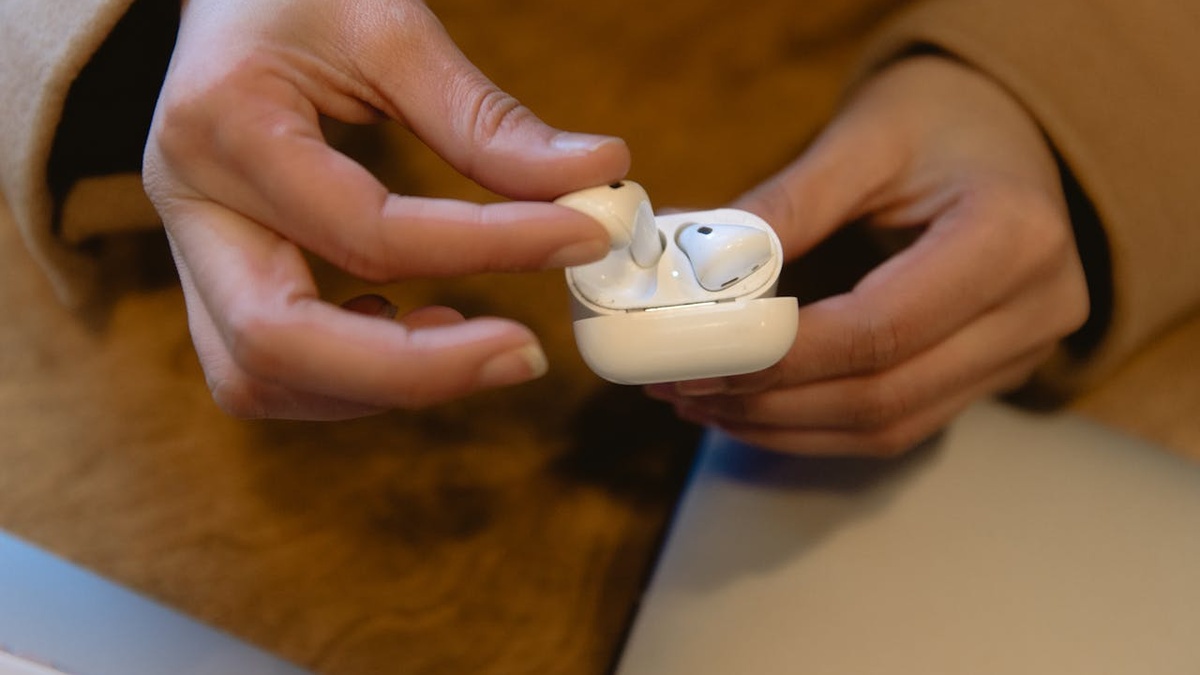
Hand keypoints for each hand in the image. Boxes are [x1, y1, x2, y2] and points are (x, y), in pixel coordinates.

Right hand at [143, 0, 629, 418]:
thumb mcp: (389, 29)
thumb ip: (483, 118)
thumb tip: (594, 174)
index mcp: (225, 126)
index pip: (369, 231)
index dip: (489, 248)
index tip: (582, 237)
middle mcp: (189, 203)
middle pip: (275, 343)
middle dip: (414, 372)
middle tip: (524, 354)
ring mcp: (191, 247)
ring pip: (257, 377)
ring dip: (374, 387)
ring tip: (473, 342)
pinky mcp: (215, 273)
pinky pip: (263, 364)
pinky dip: (347, 376)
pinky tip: (417, 330)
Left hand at [647, 56, 1089, 455]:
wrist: (1007, 128)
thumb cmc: (940, 118)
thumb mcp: (864, 138)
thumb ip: (788, 205)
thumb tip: (698, 269)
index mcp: (1012, 236)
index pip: (880, 329)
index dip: (781, 358)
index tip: (702, 358)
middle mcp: (1034, 308)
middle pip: (883, 394)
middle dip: (770, 402)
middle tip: (684, 387)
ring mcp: (1021, 353)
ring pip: (888, 426)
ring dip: (784, 425)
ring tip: (703, 402)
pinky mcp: (992, 375)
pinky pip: (897, 424)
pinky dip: (817, 426)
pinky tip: (753, 408)